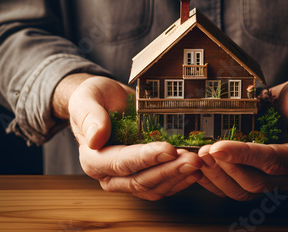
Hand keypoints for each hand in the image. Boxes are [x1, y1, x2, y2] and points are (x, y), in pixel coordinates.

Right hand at [52, 73, 202, 199]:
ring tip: (199, 163)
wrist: (106, 103)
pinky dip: (181, 179)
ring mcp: (128, 179)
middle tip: (193, 160)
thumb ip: (90, 116)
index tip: (169, 149)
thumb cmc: (94, 99)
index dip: (146, 158)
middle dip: (169, 171)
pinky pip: (163, 186)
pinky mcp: (144, 177)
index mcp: (93, 159)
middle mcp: (109, 176)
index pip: (122, 163)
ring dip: (178, 177)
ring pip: (155, 188)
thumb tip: (95, 138)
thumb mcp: (87, 99)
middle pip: (141, 181)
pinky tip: (197, 171)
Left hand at [198, 73, 287, 199]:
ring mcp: (269, 180)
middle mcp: (286, 175)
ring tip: (198, 157)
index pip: (271, 161)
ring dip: (217, 177)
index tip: (218, 146)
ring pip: (241, 190)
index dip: (243, 156)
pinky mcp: (253, 178)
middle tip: (203, 151)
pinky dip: (213, 182)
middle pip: (254, 182)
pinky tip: (197, 170)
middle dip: (226, 168)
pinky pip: (232, 189)